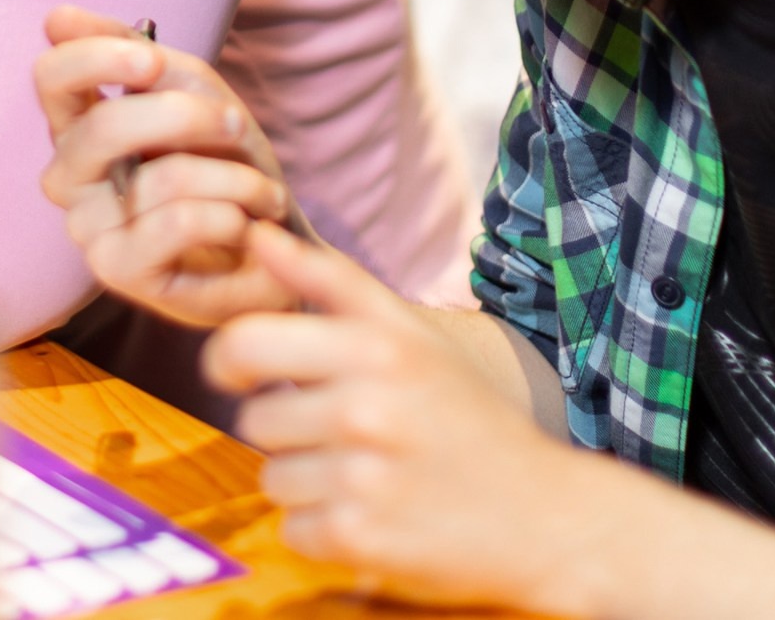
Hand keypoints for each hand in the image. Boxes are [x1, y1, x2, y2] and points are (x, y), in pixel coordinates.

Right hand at [35, 4, 299, 325]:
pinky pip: (177, 225)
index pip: (52, 77)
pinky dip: (231, 216)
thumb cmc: (227, 165)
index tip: (153, 61)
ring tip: (266, 194)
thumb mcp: (194, 93)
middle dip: (185, 118)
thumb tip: (56, 17)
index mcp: (79, 124)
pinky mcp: (116, 272)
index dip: (96, 57)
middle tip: (235, 124)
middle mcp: (69, 175)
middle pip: (101, 128)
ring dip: (235, 178)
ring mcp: (86, 227)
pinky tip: (248, 227)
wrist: (275, 246)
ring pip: (160, 178)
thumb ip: (137, 55)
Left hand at [210, 225, 590, 610]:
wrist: (546, 515)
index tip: (242, 376)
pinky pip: (295, 530)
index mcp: (374, 349)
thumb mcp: (409, 334)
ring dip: (308, 483)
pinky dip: (325, 530)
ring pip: (274, 479)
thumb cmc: (467, 415)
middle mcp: (364, 409)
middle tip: (340, 435)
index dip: (228, 361)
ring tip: (367, 475)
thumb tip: (254, 232)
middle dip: (287, 430)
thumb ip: (327, 278)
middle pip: (255, 421)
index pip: (243, 344)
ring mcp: (362, 479)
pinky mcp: (360, 540)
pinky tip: (373, 516)